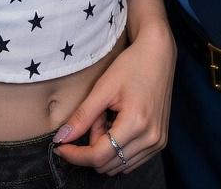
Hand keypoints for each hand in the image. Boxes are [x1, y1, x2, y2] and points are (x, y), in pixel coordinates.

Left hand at [53, 22, 174, 175]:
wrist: (158, 55)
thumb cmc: (131, 65)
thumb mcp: (103, 88)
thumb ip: (82, 117)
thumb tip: (61, 140)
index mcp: (136, 124)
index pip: (99, 156)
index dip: (76, 155)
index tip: (60, 148)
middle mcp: (150, 139)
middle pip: (108, 163)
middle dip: (93, 145)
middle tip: (96, 116)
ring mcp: (157, 142)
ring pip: (118, 165)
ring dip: (106, 148)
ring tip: (109, 118)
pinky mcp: (160, 142)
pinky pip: (131, 160)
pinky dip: (119, 149)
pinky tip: (119, 125)